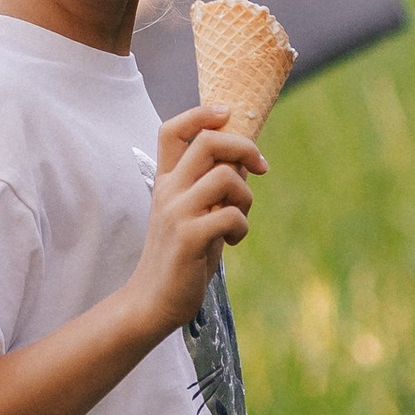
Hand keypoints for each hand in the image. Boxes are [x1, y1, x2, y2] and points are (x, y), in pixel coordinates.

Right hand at [129, 103, 261, 334]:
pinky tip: (232, 240)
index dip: (201, 114)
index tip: (228, 115)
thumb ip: (213, 187)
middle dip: (244, 147)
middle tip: (260, 167)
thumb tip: (245, 161)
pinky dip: (241, 226)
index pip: (172, 130)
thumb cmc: (181, 256)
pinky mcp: (188, 237)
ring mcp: (176, 213)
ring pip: (225, 178)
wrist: (154, 300)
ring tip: (239, 218)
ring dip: (246, 196)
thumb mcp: (195, 214)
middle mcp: (168, 190)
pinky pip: (230, 215)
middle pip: (208, 142)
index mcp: (165, 181)